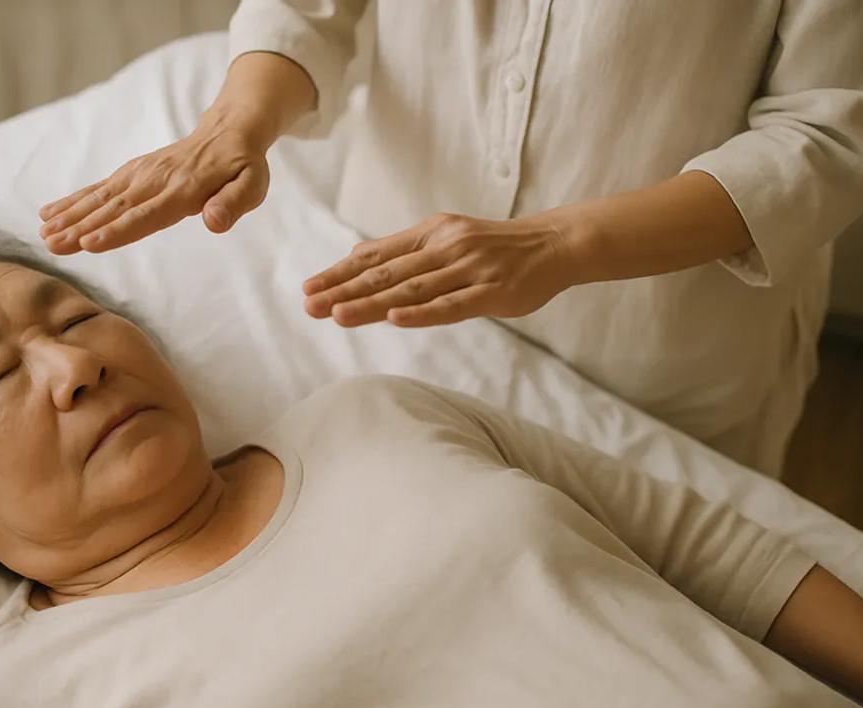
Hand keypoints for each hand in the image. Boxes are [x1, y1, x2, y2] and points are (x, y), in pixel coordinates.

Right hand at [38, 109, 271, 254]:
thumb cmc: (242, 167)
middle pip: (113, 209)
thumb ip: (233, 204)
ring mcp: (139, 176)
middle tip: (51, 245)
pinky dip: (72, 201)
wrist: (228, 133)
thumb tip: (214, 222)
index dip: (117, 230)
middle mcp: (154, 182)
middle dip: (80, 228)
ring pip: (99, 199)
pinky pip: (98, 189)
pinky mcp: (130, 174)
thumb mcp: (251, 186)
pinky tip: (48, 214)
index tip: (89, 243)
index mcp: (183, 191)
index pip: (145, 215)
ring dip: (70, 216)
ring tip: (43, 234)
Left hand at [301, 213, 579, 327]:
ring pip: (411, 290)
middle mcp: (445, 248)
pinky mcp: (492, 292)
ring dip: (372, 304)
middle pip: (386, 274)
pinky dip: (423, 312)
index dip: (341, 273)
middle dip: (344, 291)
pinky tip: (396, 319)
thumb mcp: (447, 237)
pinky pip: (452, 304)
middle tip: (310, 306)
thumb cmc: (494, 246)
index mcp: (430, 234)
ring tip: (338, 315)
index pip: (376, 256)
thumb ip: (406, 251)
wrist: (553, 243)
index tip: (309, 288)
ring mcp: (469, 270)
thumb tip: (358, 257)